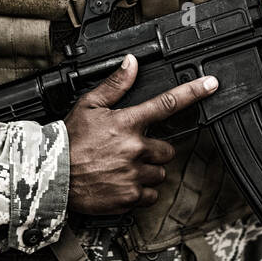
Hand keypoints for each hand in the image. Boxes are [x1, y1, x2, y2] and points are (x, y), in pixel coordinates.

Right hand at [63, 54, 217, 214]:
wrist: (50, 177)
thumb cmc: (68, 141)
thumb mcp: (88, 106)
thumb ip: (115, 85)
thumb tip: (131, 62)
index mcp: (127, 123)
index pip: (167, 103)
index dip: (193, 92)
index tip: (211, 84)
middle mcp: (135, 148)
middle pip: (167, 149)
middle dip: (155, 150)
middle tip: (133, 151)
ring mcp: (134, 174)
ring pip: (159, 173)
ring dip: (148, 171)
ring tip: (123, 169)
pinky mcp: (130, 197)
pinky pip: (150, 195)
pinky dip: (141, 192)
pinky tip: (123, 184)